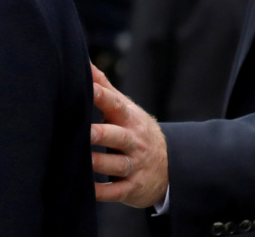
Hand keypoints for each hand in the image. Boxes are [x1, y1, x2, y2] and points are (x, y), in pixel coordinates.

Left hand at [89, 63, 168, 207]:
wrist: (171, 166)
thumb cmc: (136, 131)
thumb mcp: (126, 109)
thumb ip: (104, 88)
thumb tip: (84, 63)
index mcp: (129, 119)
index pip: (115, 105)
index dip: (100, 96)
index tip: (85, 87)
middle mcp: (133, 141)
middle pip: (117, 136)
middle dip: (101, 134)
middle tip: (86, 131)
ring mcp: (134, 165)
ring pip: (116, 165)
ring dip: (99, 163)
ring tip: (83, 160)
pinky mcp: (133, 188)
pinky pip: (116, 191)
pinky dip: (102, 192)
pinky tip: (87, 190)